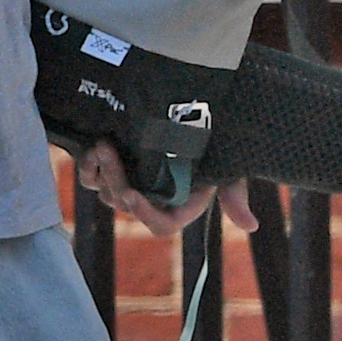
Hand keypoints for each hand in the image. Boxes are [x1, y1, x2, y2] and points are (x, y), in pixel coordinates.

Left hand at [76, 140, 255, 240]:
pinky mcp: (111, 169)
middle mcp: (153, 199)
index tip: (132, 194)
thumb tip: (251, 225)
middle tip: (109, 150)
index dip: (145, 213)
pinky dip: (90, 168)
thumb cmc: (216, 144)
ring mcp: (131, 184)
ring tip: (102, 145)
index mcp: (179, 205)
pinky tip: (93, 150)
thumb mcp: (229, 168)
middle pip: (128, 204)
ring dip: (102, 171)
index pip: (161, 224)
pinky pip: (92, 179)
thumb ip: (234, 194)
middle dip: (117, 180)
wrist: (192, 115)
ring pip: (107, 192)